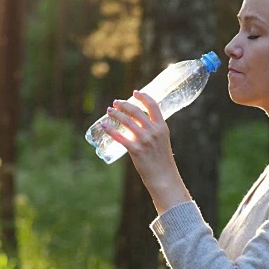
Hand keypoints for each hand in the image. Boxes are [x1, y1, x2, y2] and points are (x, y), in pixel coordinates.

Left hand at [103, 91, 190, 212]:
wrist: (163, 176)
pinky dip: (111, 130)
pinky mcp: (136, 150)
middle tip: (115, 103)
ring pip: (127, 122)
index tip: (134, 92)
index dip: (143, 97)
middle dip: (124, 105)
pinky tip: (105, 126)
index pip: (153, 105)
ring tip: (109, 112)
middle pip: (136, 111)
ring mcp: (145, 140)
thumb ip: (153, 129)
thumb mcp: (162, 140)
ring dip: (116, 114)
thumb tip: (138, 121)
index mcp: (162, 126)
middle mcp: (154, 131)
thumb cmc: (161, 159)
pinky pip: (120, 137)